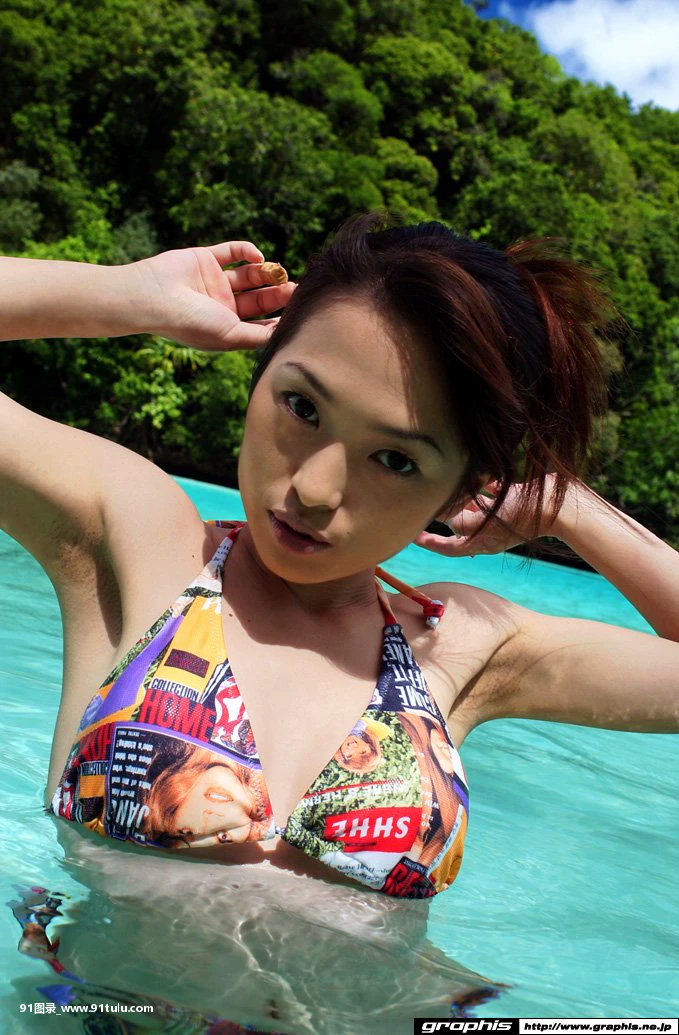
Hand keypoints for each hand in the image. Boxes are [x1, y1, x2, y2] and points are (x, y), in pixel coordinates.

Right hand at [134, 240, 295, 350]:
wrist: (153, 297)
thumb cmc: (190, 323)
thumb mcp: (230, 336)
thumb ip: (258, 336)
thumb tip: (285, 335)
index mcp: (227, 327)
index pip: (260, 323)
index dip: (279, 318)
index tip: (297, 312)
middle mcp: (222, 305)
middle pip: (258, 298)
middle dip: (277, 293)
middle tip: (294, 288)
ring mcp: (214, 281)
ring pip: (249, 274)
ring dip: (266, 271)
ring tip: (278, 270)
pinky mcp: (205, 258)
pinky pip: (232, 251)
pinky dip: (247, 250)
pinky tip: (258, 256)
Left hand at [413, 475, 565, 557]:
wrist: (557, 507)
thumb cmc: (520, 517)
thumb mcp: (484, 522)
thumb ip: (460, 521)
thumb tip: (446, 517)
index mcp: (482, 542)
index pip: (449, 547)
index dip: (430, 543)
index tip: (413, 536)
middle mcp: (490, 530)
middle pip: (460, 525)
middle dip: (446, 514)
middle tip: (428, 503)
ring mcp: (502, 515)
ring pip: (475, 506)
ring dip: (464, 497)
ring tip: (449, 485)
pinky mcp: (512, 499)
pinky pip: (493, 491)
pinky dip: (484, 483)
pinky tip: (476, 471)